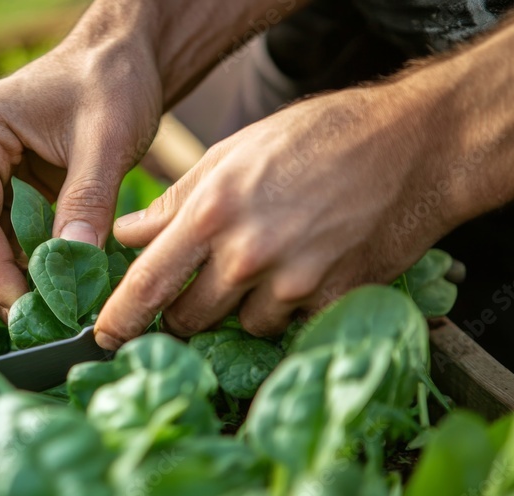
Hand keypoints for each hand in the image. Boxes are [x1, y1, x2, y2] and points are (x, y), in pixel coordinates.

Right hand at [0, 38, 162, 317]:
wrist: (124, 55)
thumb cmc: (113, 80)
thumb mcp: (106, 140)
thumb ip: (87, 201)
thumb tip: (71, 265)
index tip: (25, 308)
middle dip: (5, 280)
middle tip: (41, 325)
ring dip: (18, 276)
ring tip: (51, 316)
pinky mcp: (8, 184)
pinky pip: (12, 233)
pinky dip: (32, 261)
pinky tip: (56, 289)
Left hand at [95, 84, 453, 348]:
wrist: (411, 146)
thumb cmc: (316, 139)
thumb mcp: (230, 154)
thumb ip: (174, 202)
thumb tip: (127, 234)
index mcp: (210, 213)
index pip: (146, 285)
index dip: (118, 321)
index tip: (103, 339)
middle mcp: (245, 256)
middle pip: (189, 319)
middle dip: (184, 312)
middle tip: (200, 286)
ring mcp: (291, 284)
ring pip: (242, 326)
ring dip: (242, 308)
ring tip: (268, 263)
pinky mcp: (332, 302)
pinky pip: (290, 326)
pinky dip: (288, 309)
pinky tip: (303, 270)